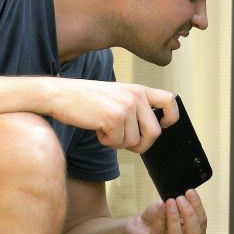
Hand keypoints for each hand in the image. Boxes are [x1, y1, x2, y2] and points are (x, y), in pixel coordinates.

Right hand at [46, 78, 178, 152]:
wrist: (61, 94)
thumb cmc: (87, 98)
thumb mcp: (118, 95)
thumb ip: (135, 107)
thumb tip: (150, 131)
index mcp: (139, 89)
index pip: (170, 100)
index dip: (171, 117)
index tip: (162, 125)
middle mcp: (137, 96)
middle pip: (154, 132)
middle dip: (141, 144)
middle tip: (125, 141)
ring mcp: (127, 106)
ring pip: (134, 141)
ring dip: (118, 142)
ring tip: (105, 127)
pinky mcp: (114, 118)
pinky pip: (117, 143)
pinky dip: (106, 142)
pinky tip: (97, 128)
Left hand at [124, 190, 206, 233]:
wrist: (139, 225)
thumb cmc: (159, 217)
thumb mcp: (174, 208)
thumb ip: (182, 205)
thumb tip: (188, 196)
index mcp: (191, 233)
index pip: (202, 223)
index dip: (198, 207)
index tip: (190, 192)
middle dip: (190, 214)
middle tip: (181, 198)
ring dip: (174, 217)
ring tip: (170, 201)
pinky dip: (161, 218)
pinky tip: (161, 207)